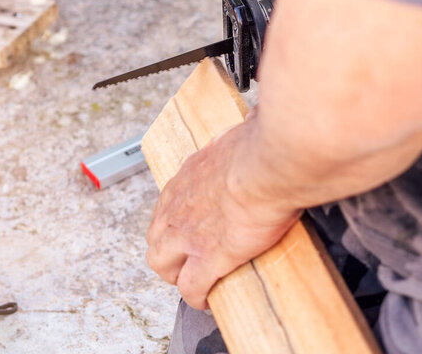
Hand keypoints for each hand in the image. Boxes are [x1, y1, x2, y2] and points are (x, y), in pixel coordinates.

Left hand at [146, 120, 299, 309]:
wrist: (266, 167)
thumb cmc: (260, 146)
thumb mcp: (243, 132)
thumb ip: (246, 134)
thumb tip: (260, 120)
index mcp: (188, 175)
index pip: (170, 202)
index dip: (175, 218)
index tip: (188, 224)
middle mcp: (179, 205)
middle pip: (155, 235)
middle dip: (165, 250)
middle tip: (182, 258)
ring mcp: (189, 234)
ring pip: (163, 264)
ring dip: (174, 274)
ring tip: (189, 281)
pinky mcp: (208, 258)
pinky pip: (192, 287)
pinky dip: (196, 296)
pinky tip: (205, 300)